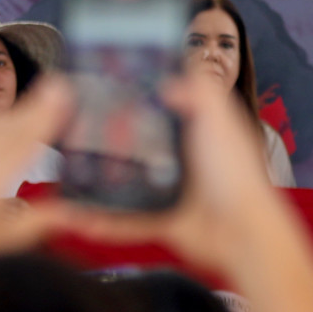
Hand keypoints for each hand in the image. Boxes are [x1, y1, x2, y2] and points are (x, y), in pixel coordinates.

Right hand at [58, 73, 300, 281]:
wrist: (242, 232)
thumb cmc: (236, 173)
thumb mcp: (219, 116)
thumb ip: (197, 90)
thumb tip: (168, 79)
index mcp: (199, 129)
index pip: (167, 105)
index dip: (142, 94)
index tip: (110, 85)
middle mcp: (184, 158)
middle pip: (141, 143)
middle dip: (112, 137)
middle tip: (78, 126)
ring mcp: (172, 190)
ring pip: (127, 181)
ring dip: (100, 180)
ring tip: (70, 171)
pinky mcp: (162, 220)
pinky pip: (126, 219)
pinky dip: (102, 220)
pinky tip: (77, 216)